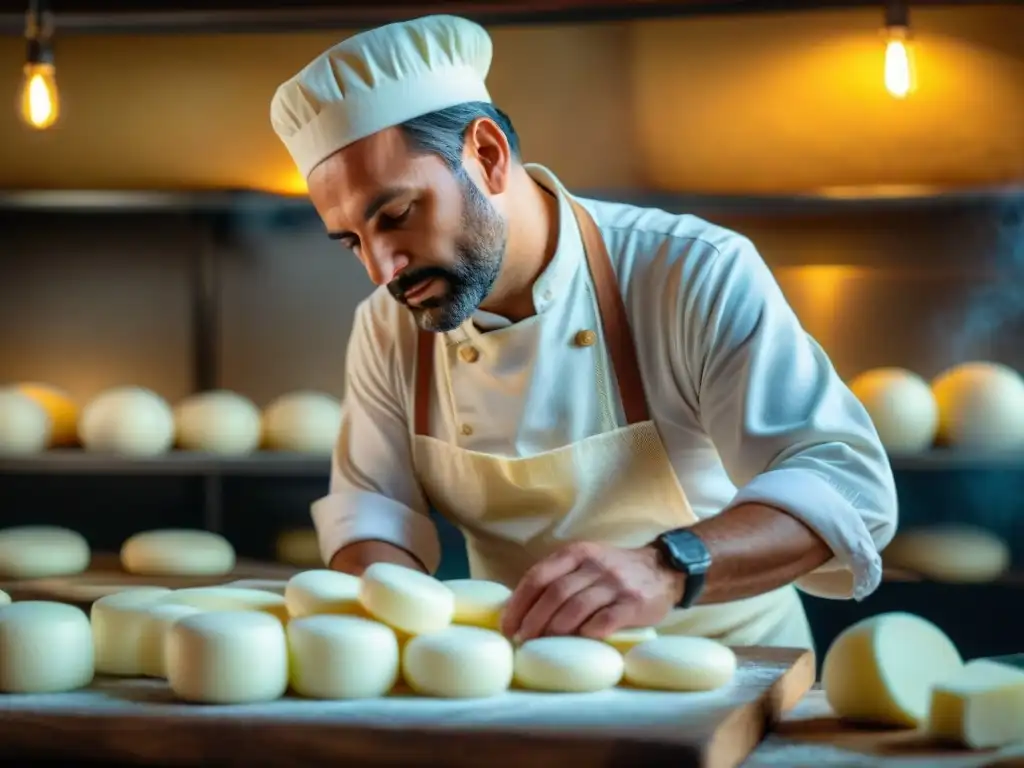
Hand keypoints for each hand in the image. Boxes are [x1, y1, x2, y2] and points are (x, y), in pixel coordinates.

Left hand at [500, 541, 684, 641]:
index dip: (519, 603)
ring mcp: (615, 584)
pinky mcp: (633, 604)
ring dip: (555, 631)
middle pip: (554, 593)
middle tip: (522, 640)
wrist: (662, 570)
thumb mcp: (586, 562)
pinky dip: (586, 634)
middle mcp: (594, 565)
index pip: (538, 576)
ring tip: (544, 645)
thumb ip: (559, 577)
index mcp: (577, 553)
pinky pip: (604, 622)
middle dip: (533, 620)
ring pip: (576, 608)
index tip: (508, 625)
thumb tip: (520, 609)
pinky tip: (577, 643)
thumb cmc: (614, 572)